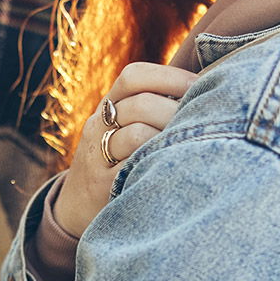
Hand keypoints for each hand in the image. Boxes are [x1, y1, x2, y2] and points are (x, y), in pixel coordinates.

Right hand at [56, 62, 195, 236]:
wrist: (75, 204)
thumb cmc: (115, 161)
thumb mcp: (122, 128)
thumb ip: (152, 109)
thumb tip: (204, 88)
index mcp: (107, 106)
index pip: (133, 76)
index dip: (169, 76)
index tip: (198, 84)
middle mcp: (98, 126)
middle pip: (140, 104)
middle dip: (176, 110)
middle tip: (203, 120)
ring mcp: (97, 155)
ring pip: (137, 135)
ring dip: (169, 137)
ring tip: (190, 145)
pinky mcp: (102, 184)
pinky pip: (132, 168)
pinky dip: (156, 163)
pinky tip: (175, 166)